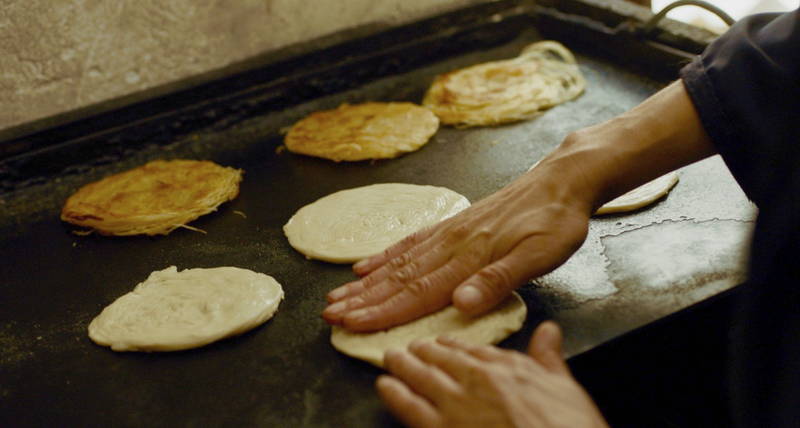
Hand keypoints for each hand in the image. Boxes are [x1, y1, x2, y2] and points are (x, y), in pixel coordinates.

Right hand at [322, 156, 593, 331]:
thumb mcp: (540, 256)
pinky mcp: (451, 224)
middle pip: (398, 278)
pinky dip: (384, 256)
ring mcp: (448, 232)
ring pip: (398, 261)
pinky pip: (410, 242)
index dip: (383, 311)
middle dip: (362, 300)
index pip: (418, 291)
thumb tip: (461, 302)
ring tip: (337, 294)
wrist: (561, 181)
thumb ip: (498, 279)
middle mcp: (450, 244)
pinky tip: (367, 265)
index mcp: (469, 257)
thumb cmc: (556, 223)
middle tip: (330, 315)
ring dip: (366, 282)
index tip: (352, 324)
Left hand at [376, 321, 608, 427]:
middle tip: (409, 345)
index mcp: (507, 367)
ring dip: (404, 365)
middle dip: (424, 351)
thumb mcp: (567, 387)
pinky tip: (384, 385)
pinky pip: (411, 407)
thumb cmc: (568, 427)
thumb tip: (549, 331)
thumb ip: (550, 357)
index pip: (474, 350)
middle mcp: (478, 379)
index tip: (444, 342)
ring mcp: (457, 405)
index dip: (454, 345)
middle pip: (443, 358)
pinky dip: (395, 394)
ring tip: (391, 358)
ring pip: (423, 377)